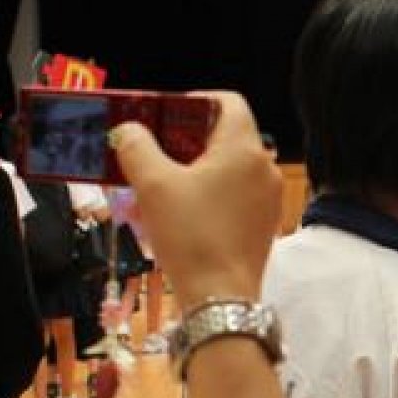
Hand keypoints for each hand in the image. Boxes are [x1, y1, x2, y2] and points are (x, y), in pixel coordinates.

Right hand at [112, 91, 280, 304]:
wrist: (220, 296)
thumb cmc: (192, 237)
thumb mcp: (153, 184)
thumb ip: (137, 147)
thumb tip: (129, 130)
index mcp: (245, 149)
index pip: (228, 102)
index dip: (194, 101)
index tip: (165, 115)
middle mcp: (264, 170)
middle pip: (226, 136)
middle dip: (186, 139)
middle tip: (153, 150)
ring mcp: (268, 199)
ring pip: (229, 168)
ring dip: (194, 169)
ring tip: (160, 183)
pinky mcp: (263, 224)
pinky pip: (235, 195)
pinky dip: (209, 193)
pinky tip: (180, 210)